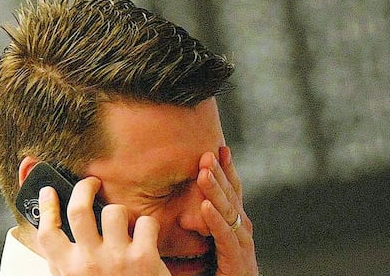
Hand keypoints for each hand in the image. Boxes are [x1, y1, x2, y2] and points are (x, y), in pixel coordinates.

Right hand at [35, 177, 168, 275]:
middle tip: (91, 184)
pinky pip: (145, 223)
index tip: (49, 192)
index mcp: (70, 268)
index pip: (47, 232)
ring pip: (114, 211)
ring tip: (123, 221)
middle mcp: (90, 262)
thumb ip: (62, 261)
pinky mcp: (145, 258)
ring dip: (120, 212)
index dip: (46, 207)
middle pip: (78, 210)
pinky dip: (147, 226)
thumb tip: (48, 231)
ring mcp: (117, 259)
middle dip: (84, 188)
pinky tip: (145, 236)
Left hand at [197, 146, 258, 275]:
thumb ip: (194, 226)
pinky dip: (216, 222)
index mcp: (234, 227)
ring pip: (230, 214)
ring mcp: (242, 248)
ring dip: (217, 192)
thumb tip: (170, 206)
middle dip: (221, 174)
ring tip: (204, 172)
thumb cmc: (211, 273)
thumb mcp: (203, 245)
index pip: (231, 193)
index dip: (226, 171)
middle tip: (209, 152)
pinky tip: (205, 207)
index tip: (218, 148)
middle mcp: (241, 234)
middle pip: (232, 198)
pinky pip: (225, 239)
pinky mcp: (237, 263)